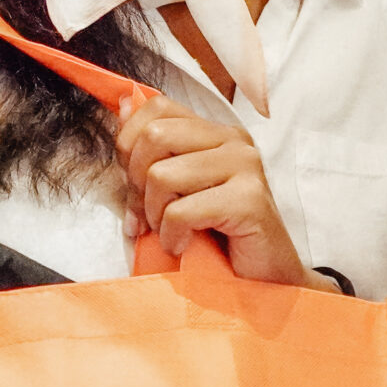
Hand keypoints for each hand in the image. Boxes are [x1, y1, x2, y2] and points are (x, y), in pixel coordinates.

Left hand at [115, 94, 329, 290]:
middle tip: (151, 216)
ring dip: (156, 216)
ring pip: (162, 175)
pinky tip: (185, 246)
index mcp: (216, 132)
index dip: (130, 145)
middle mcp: (234, 140)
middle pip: (154, 136)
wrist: (263, 281)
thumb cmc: (219, 237)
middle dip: (138, 183)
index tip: (137, 185)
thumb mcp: (177, 189)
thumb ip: (151, 150)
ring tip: (172, 233)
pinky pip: (182, 211)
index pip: (156, 108)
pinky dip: (172, 236)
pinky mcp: (250, 199)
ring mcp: (246, 166)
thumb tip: (123, 105)